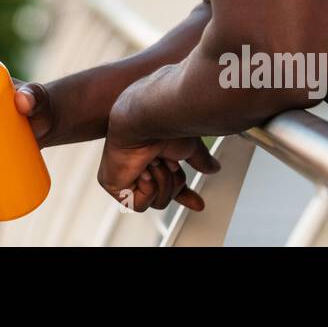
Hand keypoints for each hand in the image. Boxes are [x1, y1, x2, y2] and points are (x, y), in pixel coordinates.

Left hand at [97, 107, 219, 212]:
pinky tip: (144, 170)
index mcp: (157, 157)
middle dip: (174, 182)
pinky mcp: (114, 185)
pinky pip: (139, 205)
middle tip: (169, 162)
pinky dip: (147, 189)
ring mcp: (126, 176)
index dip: (183, 195)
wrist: (145, 121)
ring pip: (156, 202)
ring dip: (162, 182)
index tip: (198, 204)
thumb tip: (213, 168)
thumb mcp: (190, 146)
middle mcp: (140, 166)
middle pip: (167, 196)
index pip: (171, 183)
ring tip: (154, 161)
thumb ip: (200, 159)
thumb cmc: (164, 126)